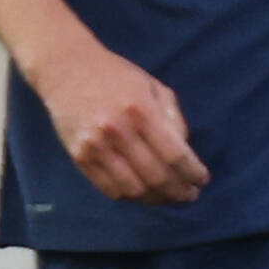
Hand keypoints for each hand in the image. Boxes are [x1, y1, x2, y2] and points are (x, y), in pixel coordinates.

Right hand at [29, 41, 207, 204]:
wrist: (66, 68)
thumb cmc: (117, 76)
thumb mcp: (154, 87)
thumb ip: (173, 120)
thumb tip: (186, 155)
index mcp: (141, 111)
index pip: (174, 155)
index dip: (192, 173)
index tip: (203, 180)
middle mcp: (117, 131)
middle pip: (156, 177)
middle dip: (179, 192)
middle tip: (191, 195)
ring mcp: (95, 146)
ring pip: (133, 190)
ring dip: (157, 199)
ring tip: (169, 197)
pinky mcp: (79, 157)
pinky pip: (109, 189)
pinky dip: (132, 197)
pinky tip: (144, 193)